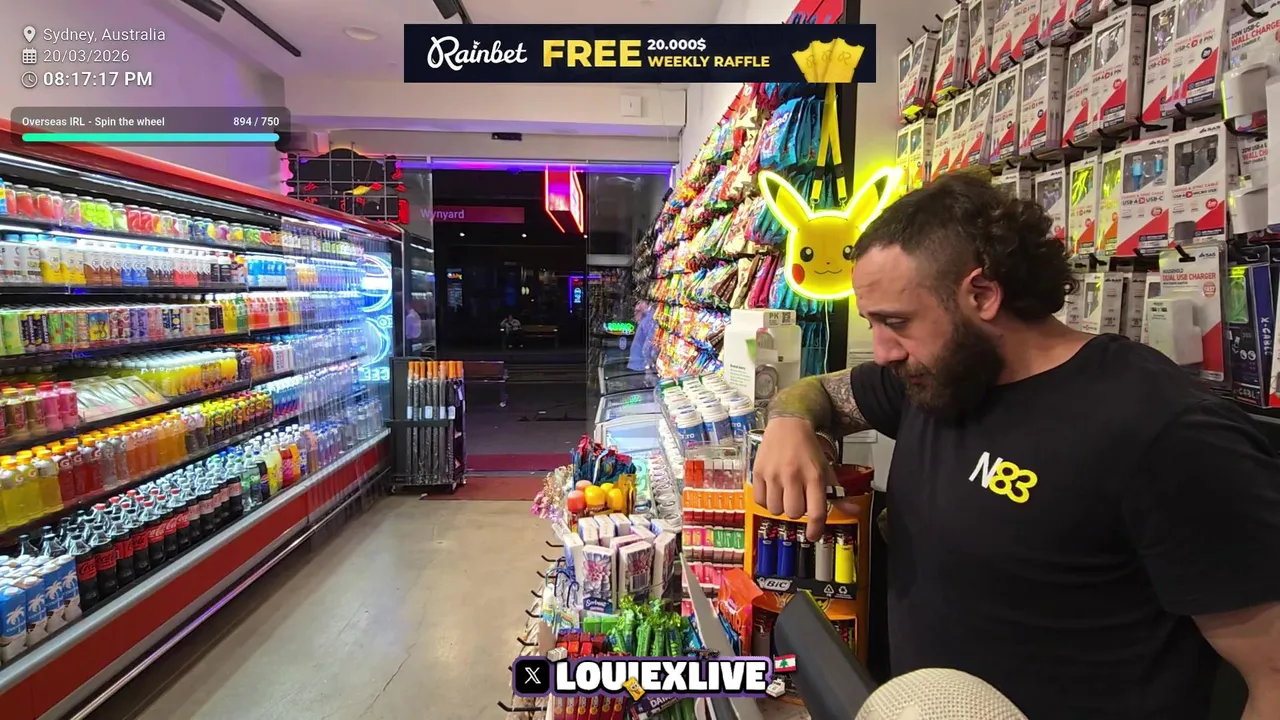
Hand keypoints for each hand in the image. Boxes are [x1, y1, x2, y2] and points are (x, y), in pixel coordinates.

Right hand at [753, 417, 856, 540]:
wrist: (788, 425)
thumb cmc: (808, 450)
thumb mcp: (826, 470)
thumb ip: (838, 494)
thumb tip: (854, 511)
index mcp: (814, 476)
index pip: (815, 512)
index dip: (815, 529)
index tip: (813, 535)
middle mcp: (793, 476)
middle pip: (793, 513)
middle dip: (797, 511)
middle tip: (799, 500)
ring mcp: (773, 474)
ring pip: (775, 510)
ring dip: (781, 507)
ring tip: (785, 495)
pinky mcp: (758, 472)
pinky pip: (760, 501)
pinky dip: (767, 501)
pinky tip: (773, 491)